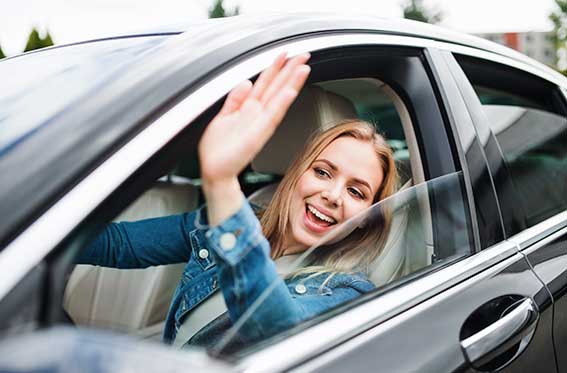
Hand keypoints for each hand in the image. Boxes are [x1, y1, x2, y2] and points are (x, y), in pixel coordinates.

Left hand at [198, 52, 310, 184]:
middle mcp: (256, 115)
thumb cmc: (219, 150)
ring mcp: (259, 124)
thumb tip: (245, 81)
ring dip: (291, 83)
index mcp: (248, 109)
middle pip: (276, 87)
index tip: (285, 55)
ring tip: (303, 68)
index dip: (275, 68)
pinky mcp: (258, 135)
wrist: (215, 171)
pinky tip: (289, 92)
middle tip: (304, 55)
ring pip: (278, 98)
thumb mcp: (223, 117)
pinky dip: (281, 104)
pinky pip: (271, 116)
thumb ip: (234, 99)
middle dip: (289, 70)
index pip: (265, 83)